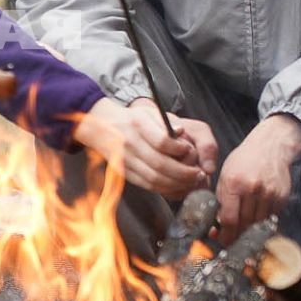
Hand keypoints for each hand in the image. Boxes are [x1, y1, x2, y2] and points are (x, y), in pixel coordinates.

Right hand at [71, 98, 214, 196]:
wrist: (101, 127)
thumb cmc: (130, 119)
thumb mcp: (148, 112)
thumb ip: (167, 122)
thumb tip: (181, 132)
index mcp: (138, 124)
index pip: (162, 141)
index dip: (179, 149)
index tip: (189, 150)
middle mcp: (130, 143)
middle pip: (160, 164)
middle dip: (184, 173)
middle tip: (199, 174)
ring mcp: (126, 160)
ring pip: (154, 178)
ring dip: (177, 184)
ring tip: (191, 181)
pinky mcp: (124, 172)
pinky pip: (147, 184)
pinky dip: (164, 188)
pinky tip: (176, 186)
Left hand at [215, 114, 300, 240]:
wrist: (270, 147)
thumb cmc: (243, 162)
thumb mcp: (225, 176)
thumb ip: (221, 200)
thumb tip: (217, 227)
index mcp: (234, 183)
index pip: (229, 218)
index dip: (225, 235)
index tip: (221, 241)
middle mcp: (252, 189)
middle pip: (244, 224)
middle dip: (236, 235)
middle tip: (230, 239)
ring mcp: (269, 193)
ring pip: (258, 224)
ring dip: (249, 231)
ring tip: (242, 230)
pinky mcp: (282, 197)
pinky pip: (271, 218)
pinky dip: (262, 222)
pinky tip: (255, 219)